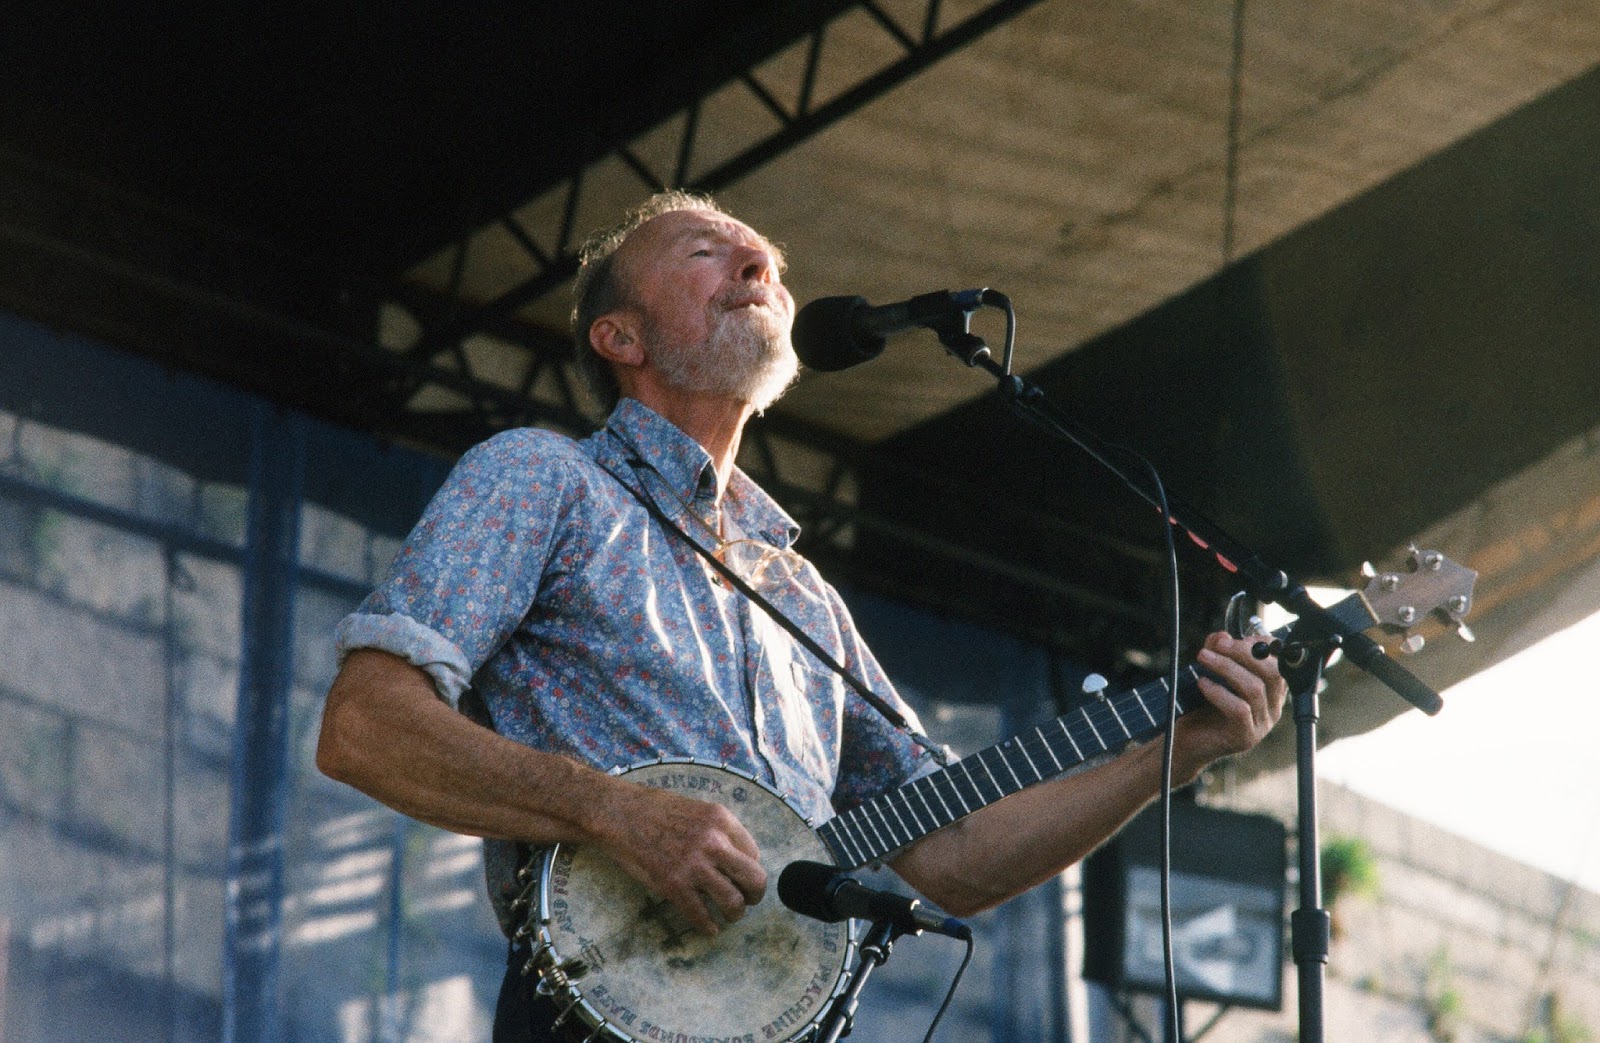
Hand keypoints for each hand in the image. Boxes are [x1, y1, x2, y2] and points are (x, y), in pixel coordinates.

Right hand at [593, 781, 767, 935]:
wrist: (619, 815)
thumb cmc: (655, 810)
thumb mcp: (697, 809)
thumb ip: (718, 831)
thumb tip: (737, 858)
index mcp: (721, 819)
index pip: (754, 853)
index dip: (749, 869)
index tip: (741, 877)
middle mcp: (713, 842)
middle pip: (754, 879)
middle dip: (755, 895)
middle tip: (749, 901)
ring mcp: (693, 865)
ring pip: (733, 902)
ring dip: (735, 913)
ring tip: (730, 915)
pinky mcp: (673, 885)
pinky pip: (700, 915)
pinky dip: (708, 927)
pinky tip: (710, 929)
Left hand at [1174, 631, 1287, 775]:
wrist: (1187, 742)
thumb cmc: (1202, 706)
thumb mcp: (1211, 673)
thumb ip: (1219, 652)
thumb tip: (1222, 635)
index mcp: (1271, 691)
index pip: (1280, 663)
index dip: (1263, 645)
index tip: (1237, 636)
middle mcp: (1272, 707)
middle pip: (1273, 673)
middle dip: (1244, 652)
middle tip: (1218, 644)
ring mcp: (1262, 724)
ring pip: (1254, 688)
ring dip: (1226, 667)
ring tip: (1203, 657)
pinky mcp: (1245, 736)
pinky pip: (1239, 709)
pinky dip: (1219, 692)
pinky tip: (1202, 683)